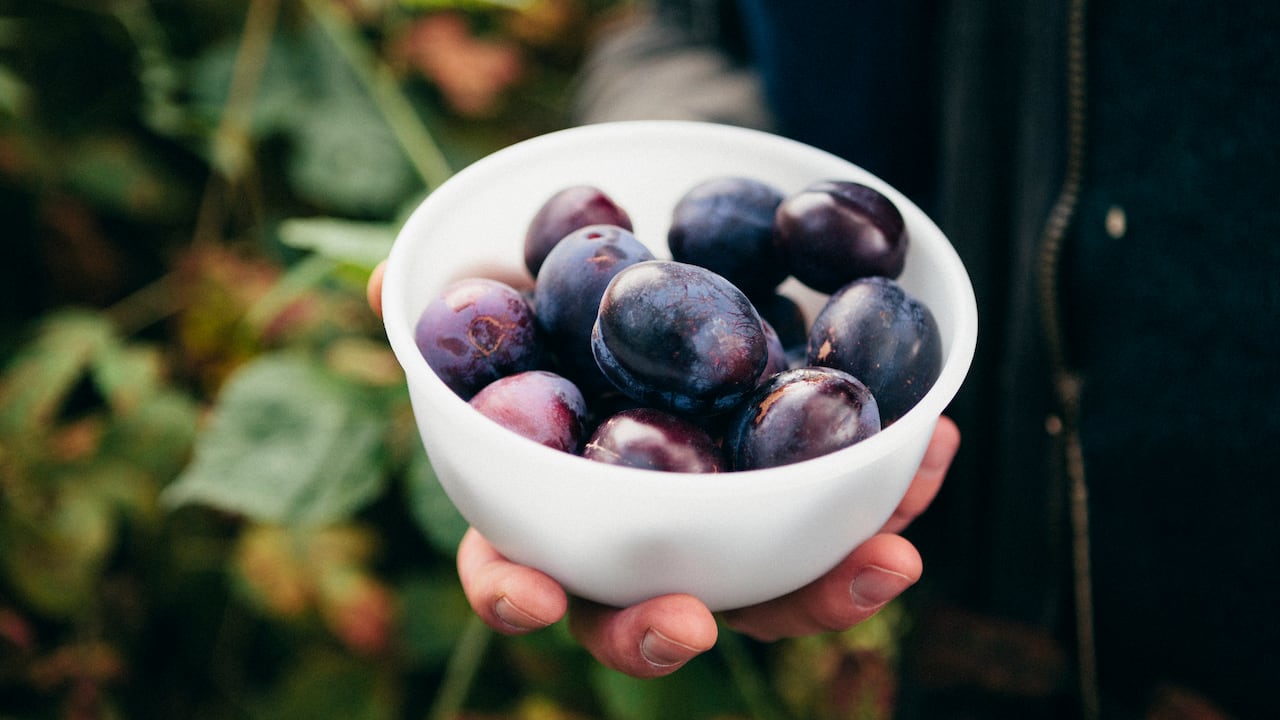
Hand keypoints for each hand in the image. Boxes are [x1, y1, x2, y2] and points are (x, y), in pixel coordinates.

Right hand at [367, 260, 959, 676]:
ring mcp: (725, 525)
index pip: (512, 568)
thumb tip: (390, 286)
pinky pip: (845, 509)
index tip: (525, 592)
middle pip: (642, 616)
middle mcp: (635, 539)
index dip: (512, 591)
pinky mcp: (801, 489)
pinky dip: (890, 487)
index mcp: (548, 506)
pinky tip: (933, 441)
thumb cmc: (574, 288)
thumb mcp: (510, 279)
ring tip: (892, 557)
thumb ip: (454, 297)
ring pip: (768, 592)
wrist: (676, 254)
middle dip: (661, 634)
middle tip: (690, 623)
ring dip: (829, 588)